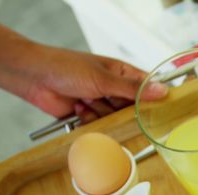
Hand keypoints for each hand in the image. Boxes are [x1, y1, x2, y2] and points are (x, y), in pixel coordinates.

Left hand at [10, 44, 167, 122]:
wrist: (34, 77)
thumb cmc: (66, 67)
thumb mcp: (104, 78)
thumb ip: (133, 88)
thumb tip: (163, 91)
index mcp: (121, 72)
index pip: (147, 86)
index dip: (154, 97)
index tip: (160, 109)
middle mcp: (113, 88)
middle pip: (131, 108)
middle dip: (120, 109)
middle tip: (109, 103)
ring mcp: (100, 101)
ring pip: (114, 119)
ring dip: (100, 112)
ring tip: (86, 99)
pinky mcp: (88, 115)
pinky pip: (98, 125)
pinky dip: (89, 119)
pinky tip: (78, 107)